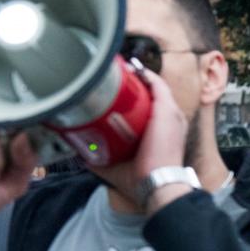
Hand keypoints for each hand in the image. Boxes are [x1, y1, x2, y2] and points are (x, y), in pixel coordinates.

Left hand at [88, 68, 188, 211]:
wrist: (157, 182)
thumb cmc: (141, 179)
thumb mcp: (115, 165)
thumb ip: (98, 157)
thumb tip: (78, 152)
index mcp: (163, 133)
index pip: (151, 109)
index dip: (136, 100)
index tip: (118, 94)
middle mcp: (170, 120)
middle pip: (153, 95)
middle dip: (136, 86)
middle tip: (115, 79)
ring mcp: (171, 113)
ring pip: (155, 87)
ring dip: (139, 77)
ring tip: (121, 70)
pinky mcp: (167, 109)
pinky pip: (157, 84)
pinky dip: (145, 75)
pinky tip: (131, 68)